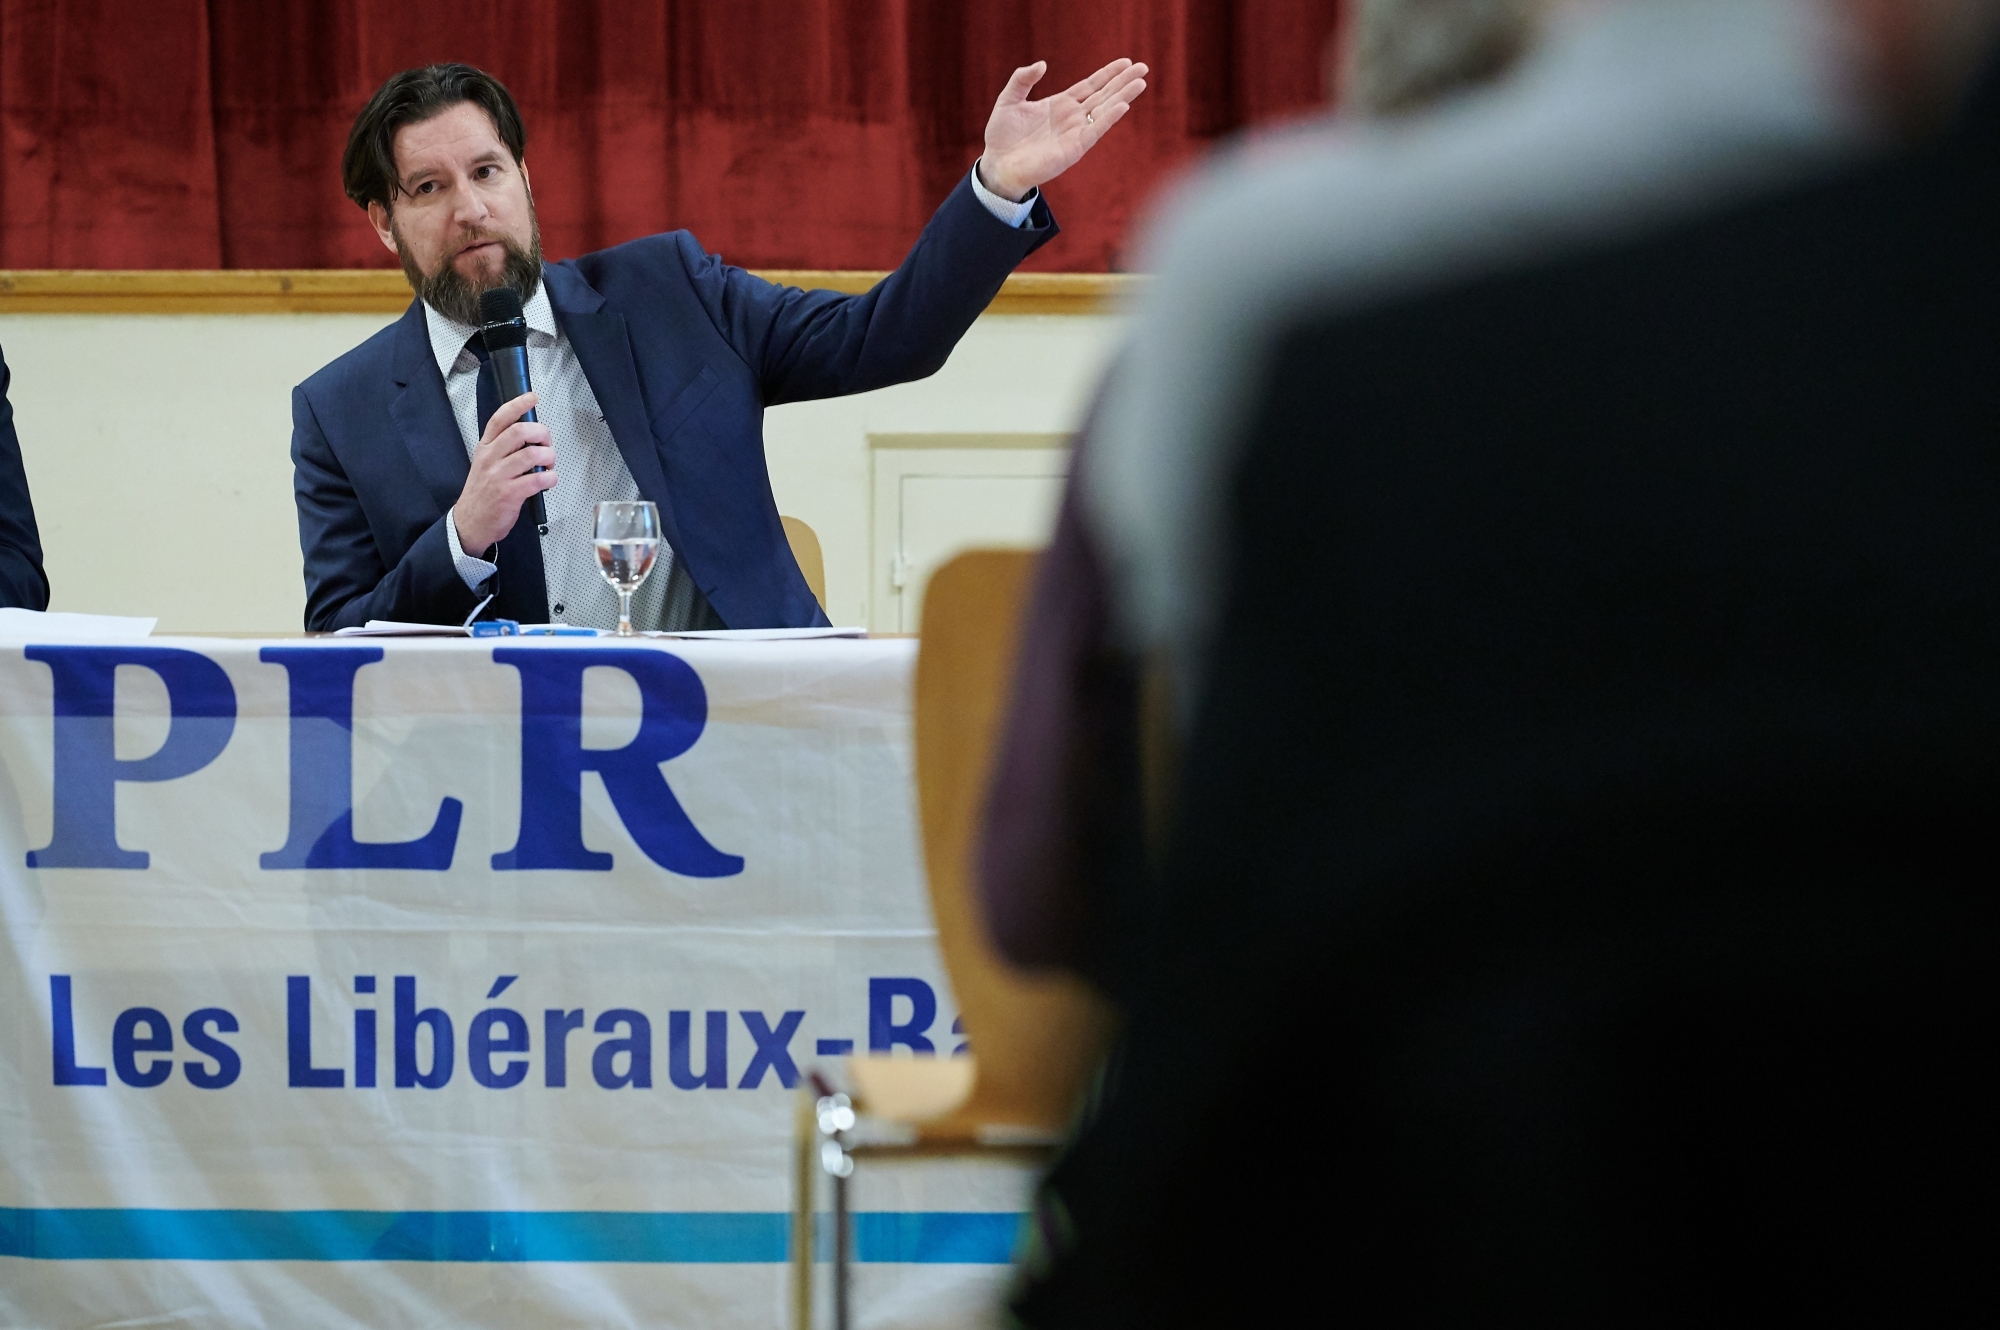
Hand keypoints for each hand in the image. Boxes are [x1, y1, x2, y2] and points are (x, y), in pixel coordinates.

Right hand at [451, 391, 556, 550]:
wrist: (471, 522)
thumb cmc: (483, 492)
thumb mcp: (486, 463)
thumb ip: (504, 447)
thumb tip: (531, 434)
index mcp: (485, 447)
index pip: (499, 419)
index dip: (518, 405)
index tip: (532, 398)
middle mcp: (490, 458)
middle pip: (519, 432)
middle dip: (541, 433)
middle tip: (547, 442)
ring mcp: (499, 476)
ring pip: (531, 455)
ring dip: (549, 456)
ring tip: (550, 464)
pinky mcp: (509, 494)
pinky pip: (537, 479)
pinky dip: (550, 477)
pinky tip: (549, 479)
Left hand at [980, 57, 1149, 200]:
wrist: (998, 165)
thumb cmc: (1002, 136)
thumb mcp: (1009, 100)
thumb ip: (1022, 80)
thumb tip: (1042, 64)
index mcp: (1060, 105)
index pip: (1090, 86)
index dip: (1107, 74)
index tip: (1125, 62)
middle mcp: (1072, 118)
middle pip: (1103, 95)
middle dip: (1123, 82)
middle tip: (1143, 67)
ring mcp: (1075, 133)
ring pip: (1104, 111)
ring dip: (1123, 97)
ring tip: (1140, 82)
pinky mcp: (1074, 148)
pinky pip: (1095, 131)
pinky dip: (1108, 119)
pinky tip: (1123, 106)